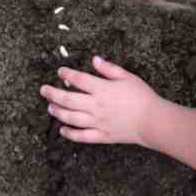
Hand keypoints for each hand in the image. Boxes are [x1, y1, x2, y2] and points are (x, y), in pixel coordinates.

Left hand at [40, 56, 159, 145]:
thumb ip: (109, 69)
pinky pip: (82, 136)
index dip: (67, 74)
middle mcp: (96, 106)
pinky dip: (70, 134)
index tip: (60, 71)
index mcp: (102, 89)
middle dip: (53, 94)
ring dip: (58, 112)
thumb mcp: (127, 77)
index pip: (79, 80)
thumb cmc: (142, 96)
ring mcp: (97, 122)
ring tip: (50, 108)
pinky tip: (63, 130)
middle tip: (43, 90)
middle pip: (69, 99)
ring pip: (72, 118)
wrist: (152, 121)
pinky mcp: (102, 136)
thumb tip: (94, 59)